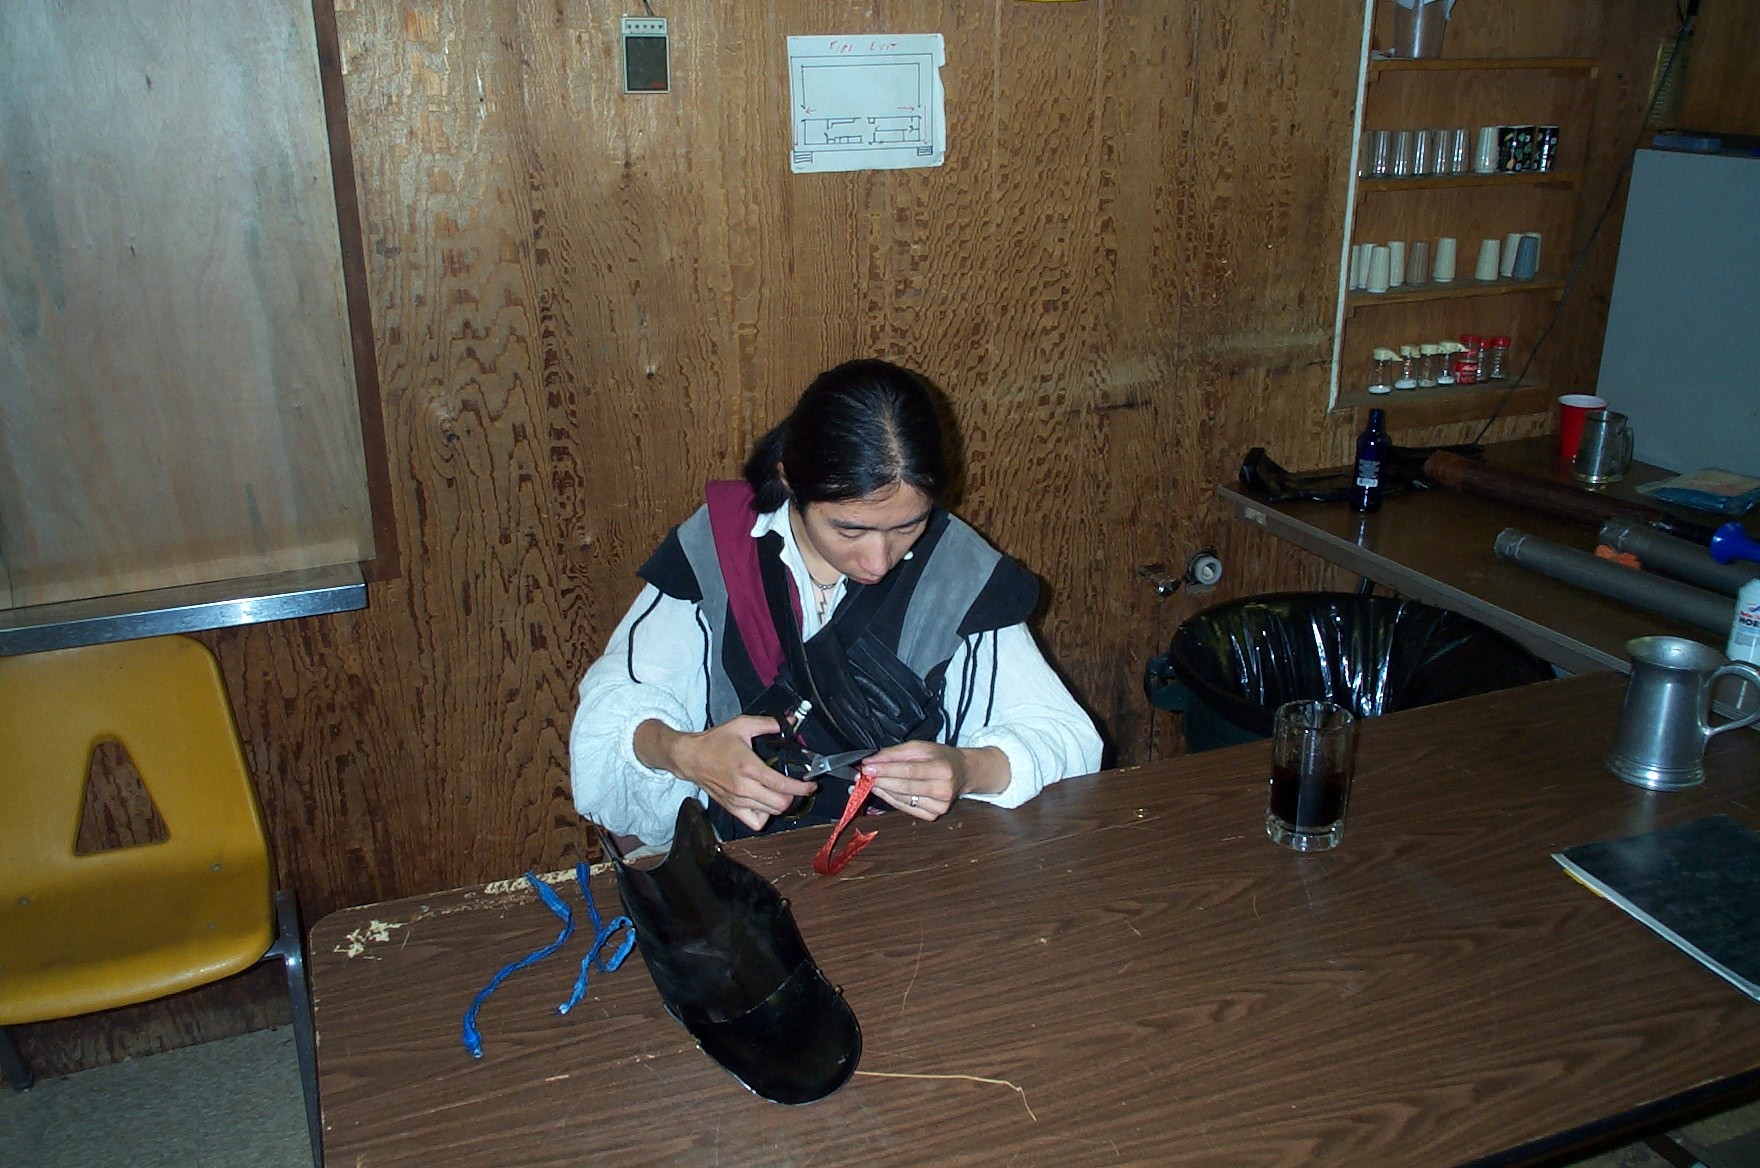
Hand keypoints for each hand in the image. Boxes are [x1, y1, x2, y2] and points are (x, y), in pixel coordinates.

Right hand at [635, 716, 817, 832]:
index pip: (783, 786)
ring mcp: (737, 800)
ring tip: (781, 793)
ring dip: (780, 805)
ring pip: (770, 813)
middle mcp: (744, 787)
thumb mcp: (742, 725)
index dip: (802, 788)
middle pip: (780, 805)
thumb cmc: (714, 742)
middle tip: (797, 788)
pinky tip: (765, 803)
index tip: (811, 785)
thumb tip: (791, 721)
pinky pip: (755, 822)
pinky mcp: (731, 808)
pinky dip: (764, 815)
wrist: (690, 757)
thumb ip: (768, 724)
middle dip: (794, 797)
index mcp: (749, 767)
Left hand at [860, 741, 1007, 820]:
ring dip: (882, 790)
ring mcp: (939, 806)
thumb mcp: (921, 747)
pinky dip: (890, 799)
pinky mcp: (933, 816)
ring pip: (902, 799)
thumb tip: (872, 761)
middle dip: (880, 780)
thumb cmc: (940, 757)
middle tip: (862, 775)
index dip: (886, 769)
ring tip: (869, 781)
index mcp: (942, 769)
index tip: (867, 767)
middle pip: (904, 787)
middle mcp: (943, 790)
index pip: (908, 770)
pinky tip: (883, 791)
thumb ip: (895, 753)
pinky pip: (905, 808)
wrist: (962, 773)